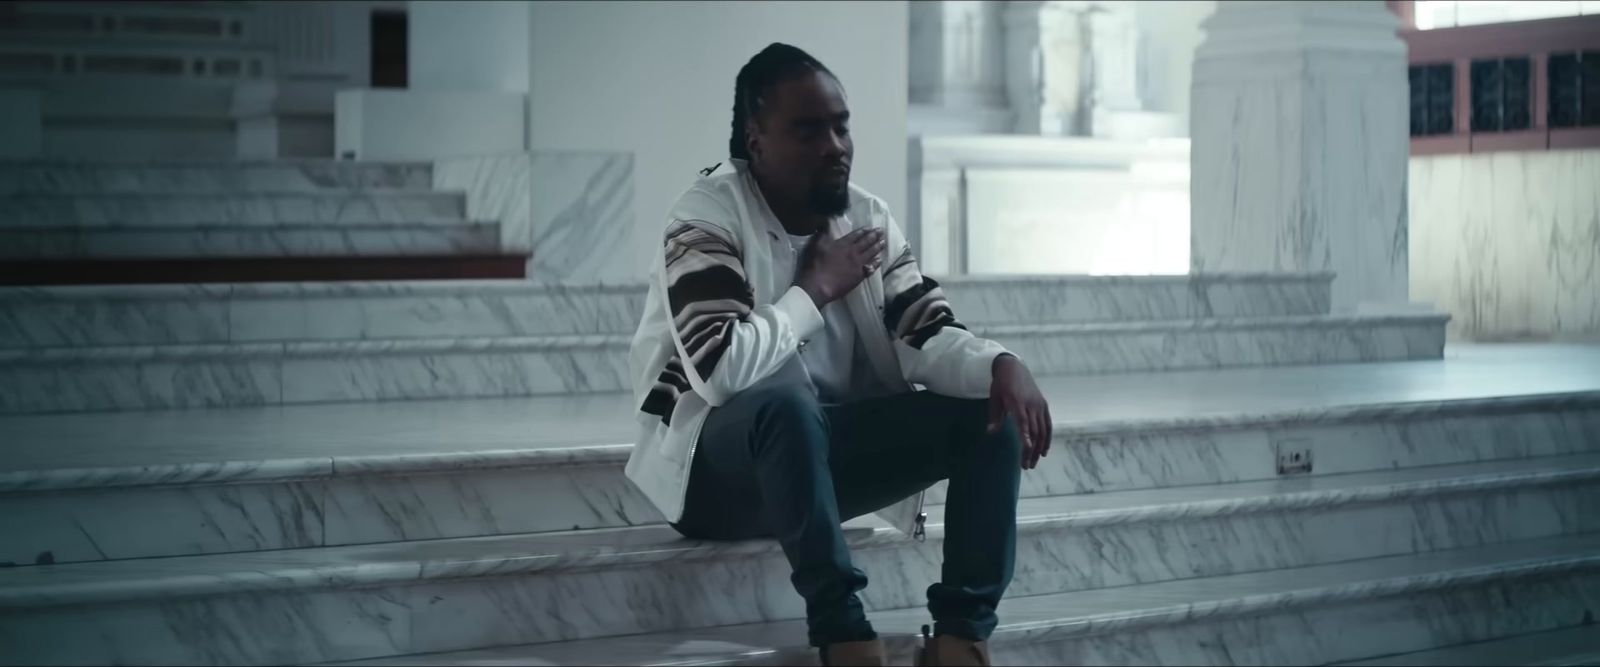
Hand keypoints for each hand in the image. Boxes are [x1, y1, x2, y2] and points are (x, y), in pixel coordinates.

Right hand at [797, 228, 886, 306]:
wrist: (819, 286)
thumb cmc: (815, 265)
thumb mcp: (816, 245)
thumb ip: (823, 233)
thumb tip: (826, 221)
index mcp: (842, 244)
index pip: (855, 235)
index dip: (863, 231)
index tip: (870, 227)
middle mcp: (853, 253)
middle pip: (866, 242)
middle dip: (874, 236)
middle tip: (881, 231)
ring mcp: (857, 265)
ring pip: (871, 253)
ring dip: (878, 247)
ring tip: (884, 241)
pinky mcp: (859, 276)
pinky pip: (870, 268)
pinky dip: (876, 263)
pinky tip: (879, 260)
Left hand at [988, 354, 1051, 469]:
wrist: (1014, 367)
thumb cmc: (1000, 385)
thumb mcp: (994, 398)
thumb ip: (995, 416)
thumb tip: (991, 432)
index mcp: (1016, 402)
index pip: (1022, 421)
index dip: (1025, 436)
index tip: (1027, 449)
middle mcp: (1030, 404)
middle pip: (1033, 431)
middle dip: (1030, 450)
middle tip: (1026, 466)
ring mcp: (1039, 405)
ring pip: (1042, 430)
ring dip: (1038, 448)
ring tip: (1033, 463)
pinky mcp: (1043, 405)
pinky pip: (1047, 425)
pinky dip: (1047, 439)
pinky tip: (1043, 451)